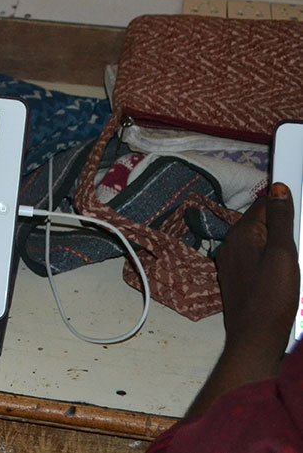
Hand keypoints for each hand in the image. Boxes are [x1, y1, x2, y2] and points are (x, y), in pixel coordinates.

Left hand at [186, 183, 299, 417]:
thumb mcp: (283, 253)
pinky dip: (274, 261)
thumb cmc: (271, 296)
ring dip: (281, 246)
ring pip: (262, 243)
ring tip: (295, 261)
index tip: (300, 210)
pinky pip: (259, 260)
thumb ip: (280, 220)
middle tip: (299, 243)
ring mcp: (233, 263)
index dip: (284, 203)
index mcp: (240, 234)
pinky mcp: (239, 279)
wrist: (256, 338)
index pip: (263, 205)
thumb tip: (279, 188)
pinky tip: (287, 274)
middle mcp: (231, 245)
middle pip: (262, 224)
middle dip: (284, 228)